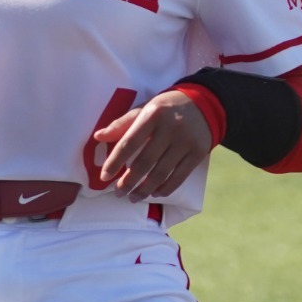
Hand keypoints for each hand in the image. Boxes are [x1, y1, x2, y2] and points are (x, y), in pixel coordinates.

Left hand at [93, 90, 214, 202]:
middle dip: (128, 181)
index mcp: (152, 114)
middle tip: (118, 193)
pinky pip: (179, 177)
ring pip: (161, 173)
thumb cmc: (166, 108)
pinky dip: (165, 189)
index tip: (104, 177)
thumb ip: (122, 124)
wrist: (203, 103)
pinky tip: (154, 193)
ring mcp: (186, 141)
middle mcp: (170, 128)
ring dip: (144, 190)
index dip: (115, 162)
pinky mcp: (198, 152)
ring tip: (133, 198)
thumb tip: (98, 137)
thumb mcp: (144, 109)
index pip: (129, 143)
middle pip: (144, 162)